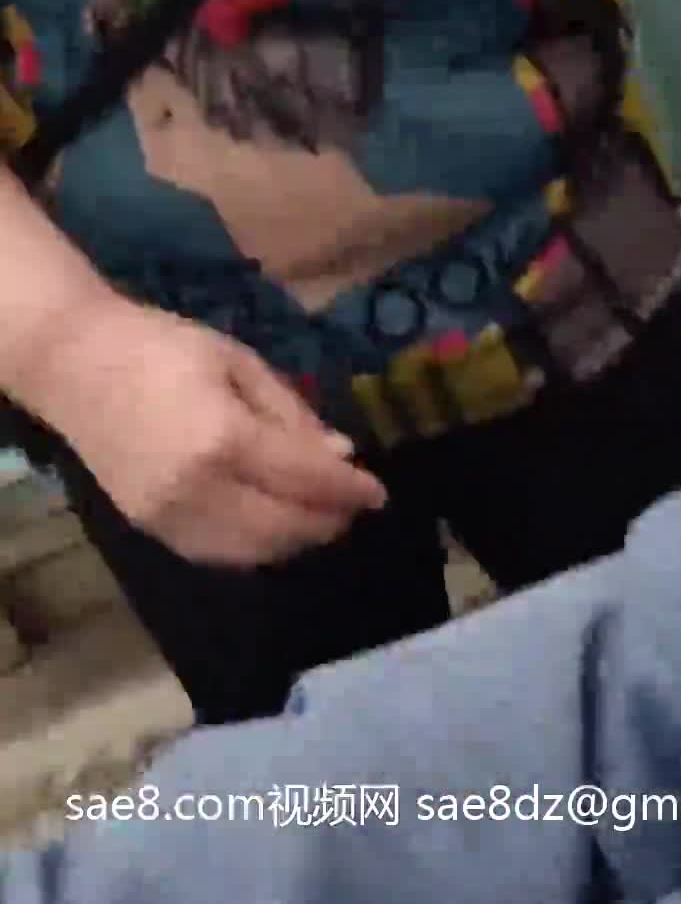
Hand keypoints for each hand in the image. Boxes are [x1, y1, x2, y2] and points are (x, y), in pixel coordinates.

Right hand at [29, 295, 385, 565]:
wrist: (77, 366)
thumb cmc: (163, 348)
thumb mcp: (238, 362)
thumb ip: (291, 413)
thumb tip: (341, 453)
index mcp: (224, 438)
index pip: (305, 479)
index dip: (349, 489)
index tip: (379, 492)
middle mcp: (198, 489)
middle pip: (284, 526)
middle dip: (330, 521)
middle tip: (355, 506)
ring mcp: (170, 517)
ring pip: (254, 552)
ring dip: (298, 540)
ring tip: (323, 517)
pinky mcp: (150, 529)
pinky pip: (218, 555)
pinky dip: (258, 549)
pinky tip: (277, 526)